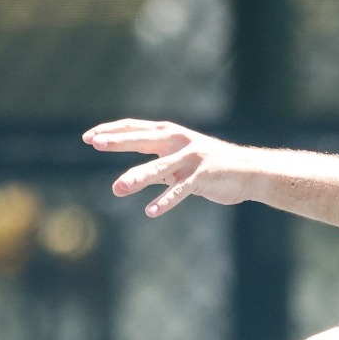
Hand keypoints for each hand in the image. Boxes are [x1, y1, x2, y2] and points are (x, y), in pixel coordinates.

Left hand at [85, 119, 264, 216]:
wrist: (249, 172)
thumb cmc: (210, 168)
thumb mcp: (181, 162)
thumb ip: (158, 166)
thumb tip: (131, 178)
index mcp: (171, 134)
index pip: (136, 128)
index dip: (112, 131)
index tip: (89, 137)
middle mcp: (179, 142)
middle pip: (143, 139)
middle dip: (117, 140)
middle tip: (95, 143)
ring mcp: (192, 158)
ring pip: (159, 167)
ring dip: (138, 176)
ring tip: (117, 188)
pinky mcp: (203, 176)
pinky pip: (180, 190)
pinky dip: (165, 200)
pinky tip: (150, 211)